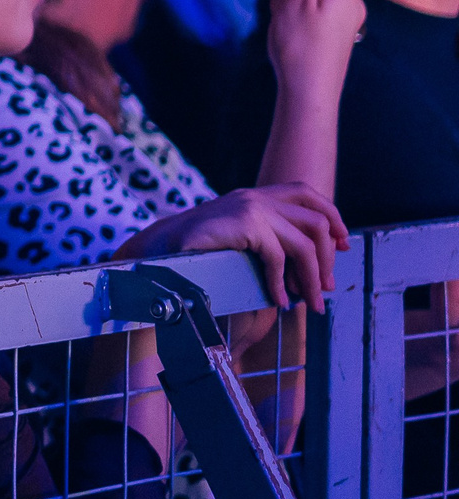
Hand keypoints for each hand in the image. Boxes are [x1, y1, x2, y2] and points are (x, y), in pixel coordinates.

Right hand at [116, 184, 349, 310]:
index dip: (333, 218)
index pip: (308, 194)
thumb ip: (267, 241)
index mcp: (255, 196)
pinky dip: (282, 283)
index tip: (343, 246)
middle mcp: (255, 196)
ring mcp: (250, 207)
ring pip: (305, 242)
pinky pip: (278, 256)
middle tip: (323, 291)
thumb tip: (310, 267)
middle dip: (327, 260)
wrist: (156, 249)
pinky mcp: (244, 223)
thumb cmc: (196, 252)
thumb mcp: (237, 240)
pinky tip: (279, 301)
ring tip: (310, 303)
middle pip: (316, 222)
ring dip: (311, 277)